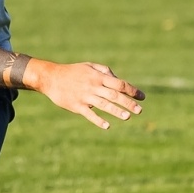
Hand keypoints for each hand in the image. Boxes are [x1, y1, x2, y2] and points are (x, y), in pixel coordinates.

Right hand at [29, 61, 144, 129]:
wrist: (51, 78)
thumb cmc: (73, 72)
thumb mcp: (89, 66)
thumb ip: (105, 71)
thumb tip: (118, 80)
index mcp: (98, 77)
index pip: (119, 84)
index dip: (132, 90)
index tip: (142, 97)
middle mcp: (93, 86)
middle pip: (114, 95)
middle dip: (128, 103)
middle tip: (139, 110)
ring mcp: (84, 96)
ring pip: (103, 105)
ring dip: (116, 111)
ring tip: (127, 117)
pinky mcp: (76, 105)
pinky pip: (89, 114)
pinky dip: (98, 120)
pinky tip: (107, 126)